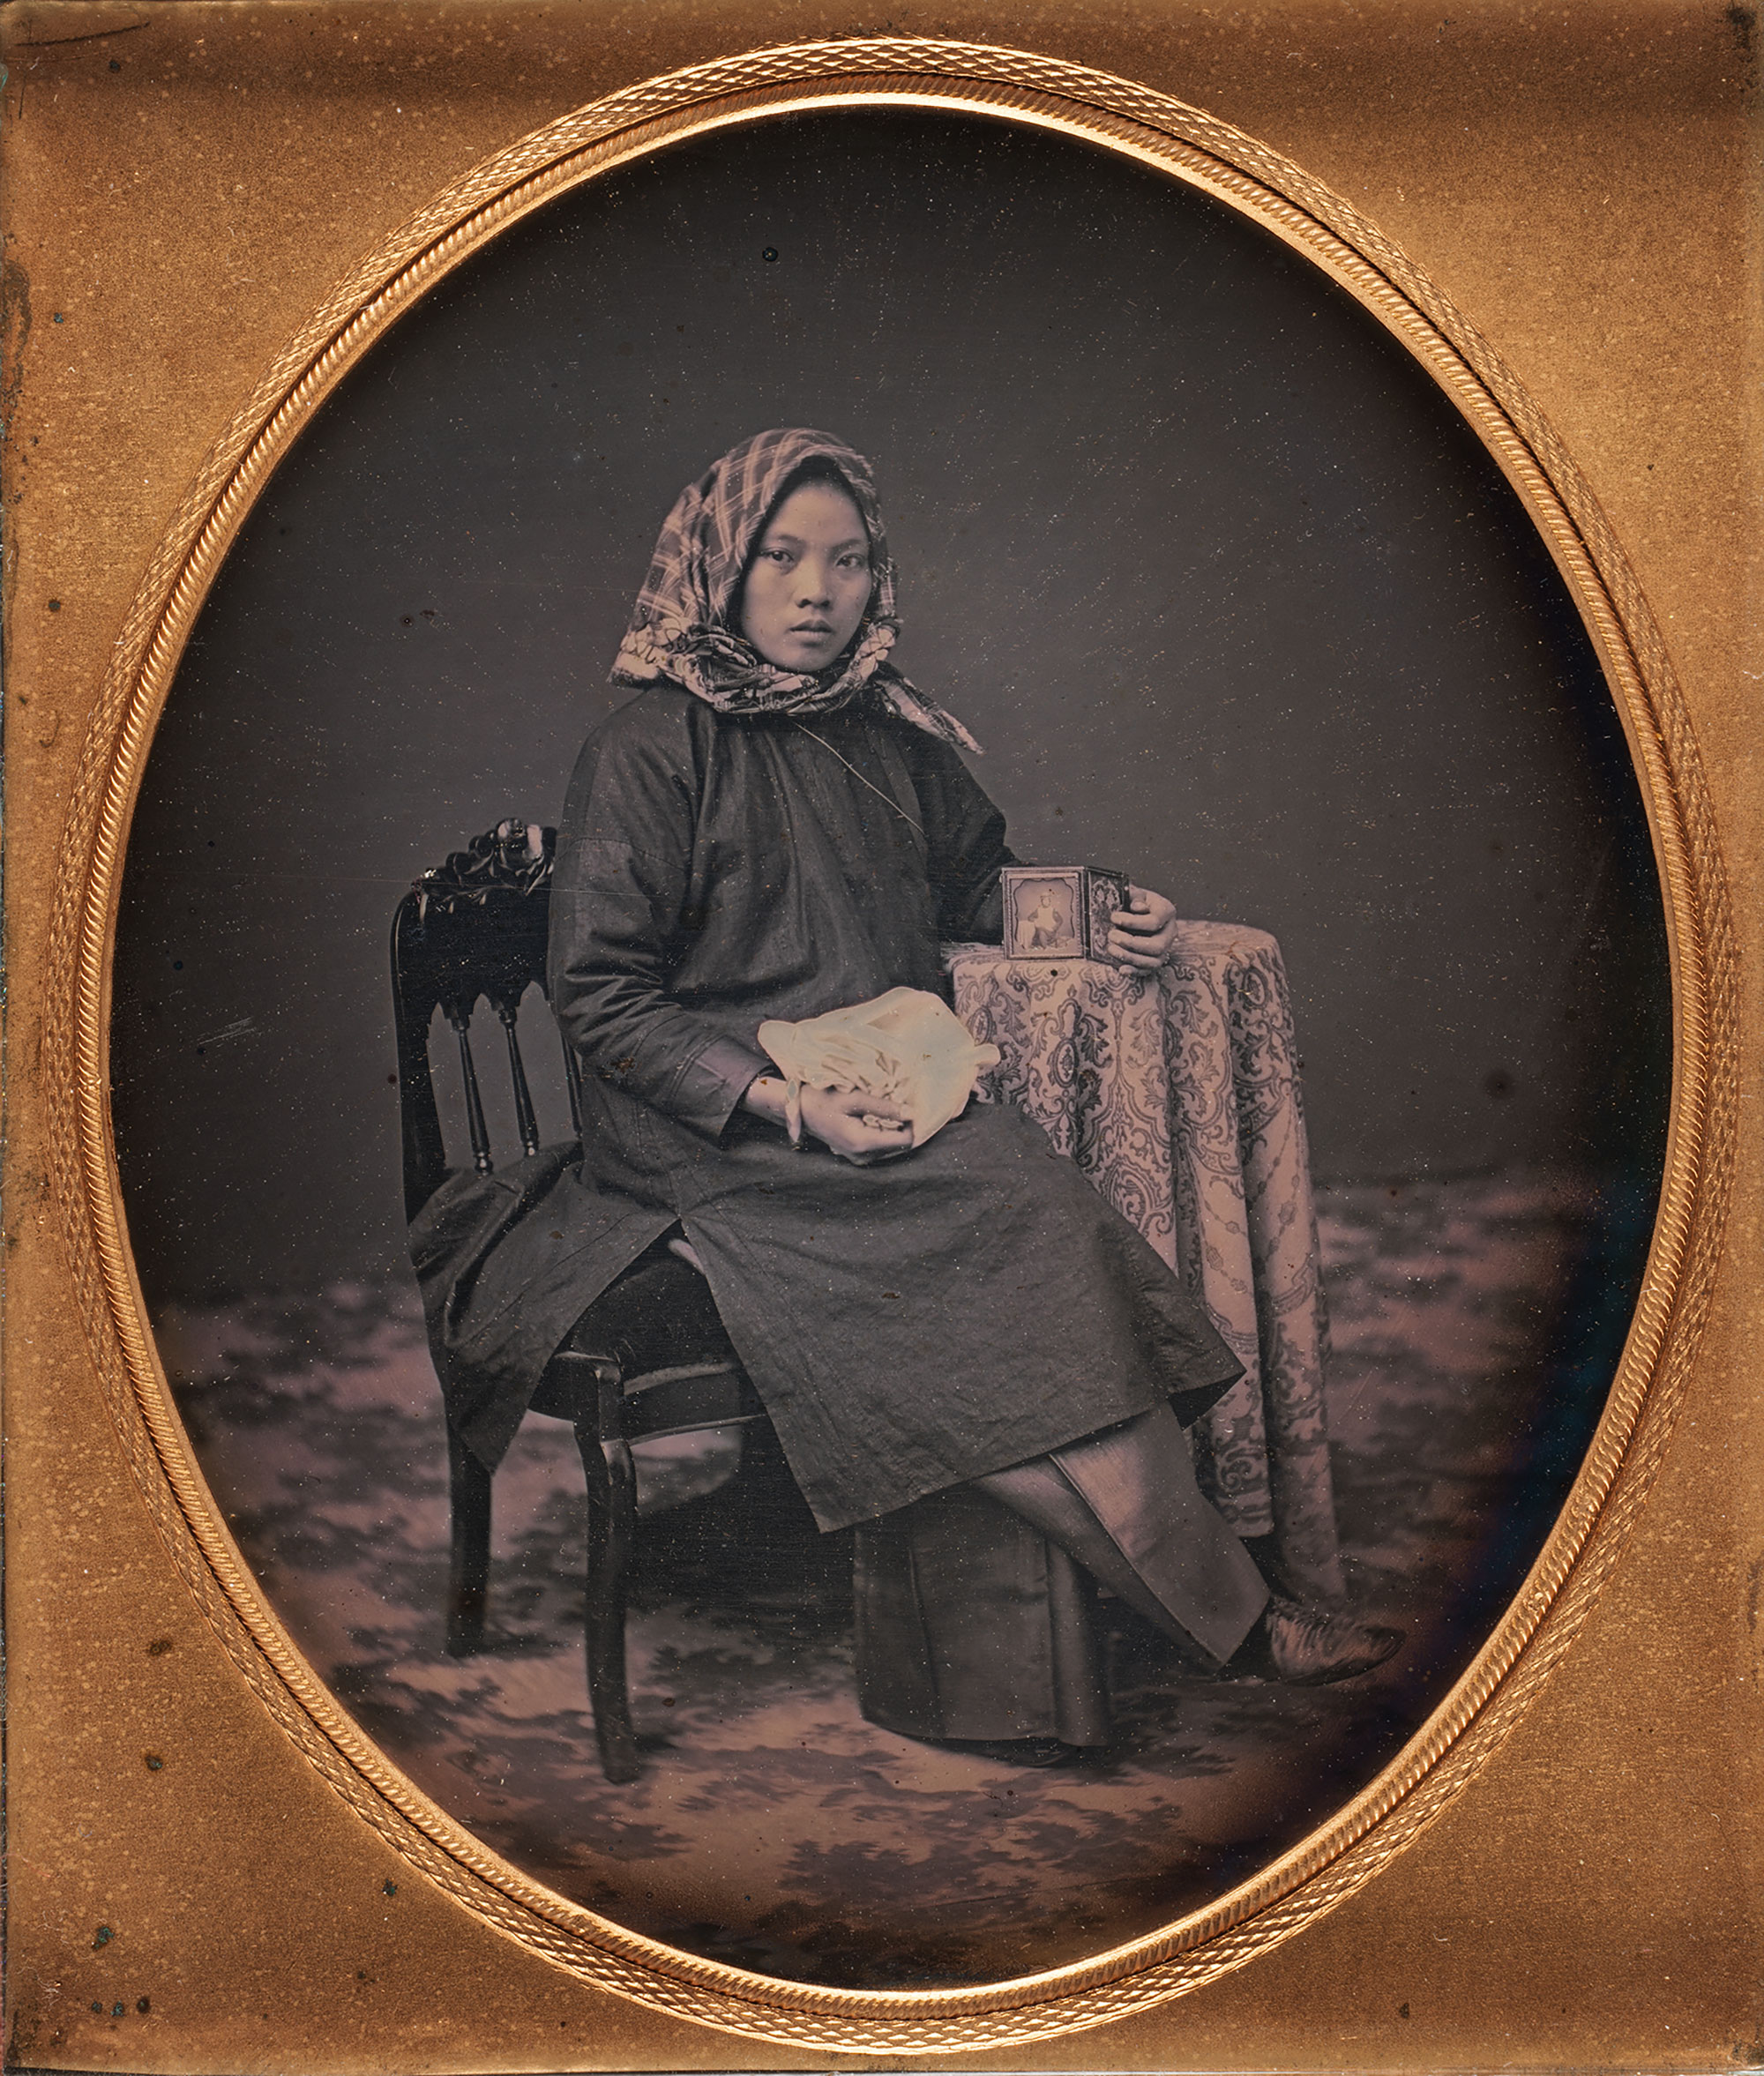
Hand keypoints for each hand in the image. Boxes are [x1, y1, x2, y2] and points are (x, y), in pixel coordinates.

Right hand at [799, 1086, 914, 1163]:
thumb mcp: (854, 1099)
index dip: (909, 1122)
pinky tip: (870, 1118)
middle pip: (899, 1144)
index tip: (903, 1104)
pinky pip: (880, 1146)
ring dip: (891, 1127)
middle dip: (900, 1124)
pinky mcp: (858, 1156)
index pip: (905, 1140)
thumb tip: (912, 1113)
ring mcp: (860, 1158)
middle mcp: (863, 1156)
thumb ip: (884, 1107)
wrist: (802, 1110)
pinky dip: (882, 1131)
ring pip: (891, 1145)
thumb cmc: (824, 1100)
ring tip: (876, 1110)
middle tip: (889, 1104)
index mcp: (863, 1143)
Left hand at [1108, 884, 1179, 969]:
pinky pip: (1148, 971)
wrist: (1135, 911)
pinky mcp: (1156, 960)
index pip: (1155, 921)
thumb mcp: (1134, 894)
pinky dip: (1134, 971)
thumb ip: (1135, 897)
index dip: (1133, 921)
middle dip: (1132, 943)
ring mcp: (1166, 948)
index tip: (1114, 917)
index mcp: (1167, 911)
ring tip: (1111, 949)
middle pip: (1157, 945)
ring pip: (1154, 961)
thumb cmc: (1133, 901)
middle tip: (1111, 935)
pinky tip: (1121, 969)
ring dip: (1131, 957)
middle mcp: (1171, 931)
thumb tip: (1138, 908)